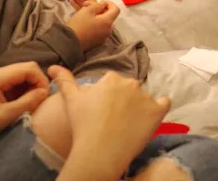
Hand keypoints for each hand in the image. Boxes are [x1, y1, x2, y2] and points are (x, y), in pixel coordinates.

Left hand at [0, 62, 50, 145]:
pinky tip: (22, 103)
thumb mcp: (5, 116)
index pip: (29, 68)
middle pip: (26, 68)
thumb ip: (27, 102)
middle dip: (37, 83)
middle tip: (40, 101)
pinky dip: (23, 90)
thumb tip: (45, 92)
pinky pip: (15, 82)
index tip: (45, 97)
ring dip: (30, 87)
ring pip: (22, 75)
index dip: (41, 80)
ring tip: (32, 103)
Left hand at [49, 0, 96, 8]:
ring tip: (71, 4)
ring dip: (80, 8)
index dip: (89, 6)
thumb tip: (86, 3)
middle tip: (75, 8)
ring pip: (87, 6)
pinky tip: (71, 4)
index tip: (81, 9)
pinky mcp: (80, 0)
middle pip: (91, 4)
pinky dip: (77, 7)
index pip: (94, 0)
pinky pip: (82, 6)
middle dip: (85, 8)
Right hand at [50, 66, 170, 176]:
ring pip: (144, 98)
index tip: (103, 110)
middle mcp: (130, 83)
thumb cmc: (83, 125)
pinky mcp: (158, 111)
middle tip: (114, 119)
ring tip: (128, 124)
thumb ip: (64, 81)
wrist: (99, 150)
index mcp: (111, 78)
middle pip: (129, 89)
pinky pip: (164, 103)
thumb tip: (52, 67)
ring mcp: (146, 97)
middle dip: (124, 100)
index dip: (108, 97)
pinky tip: (150, 117)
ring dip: (139, 106)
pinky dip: (159, 108)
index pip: (113, 83)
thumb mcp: (71, 100)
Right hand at [66, 1, 119, 51]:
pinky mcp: (97, 42)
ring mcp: (103, 37)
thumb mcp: (87, 10)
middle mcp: (109, 30)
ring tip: (85, 13)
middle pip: (109, 16)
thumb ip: (98, 5)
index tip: (100, 2)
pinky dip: (95, 24)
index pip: (116, 9)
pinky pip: (99, 30)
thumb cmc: (79, 24)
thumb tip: (104, 4)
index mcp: (108, 22)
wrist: (70, 42)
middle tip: (88, 6)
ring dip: (97, 17)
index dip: (109, 3)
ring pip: (103, 23)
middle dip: (100, 10)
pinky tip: (85, 23)